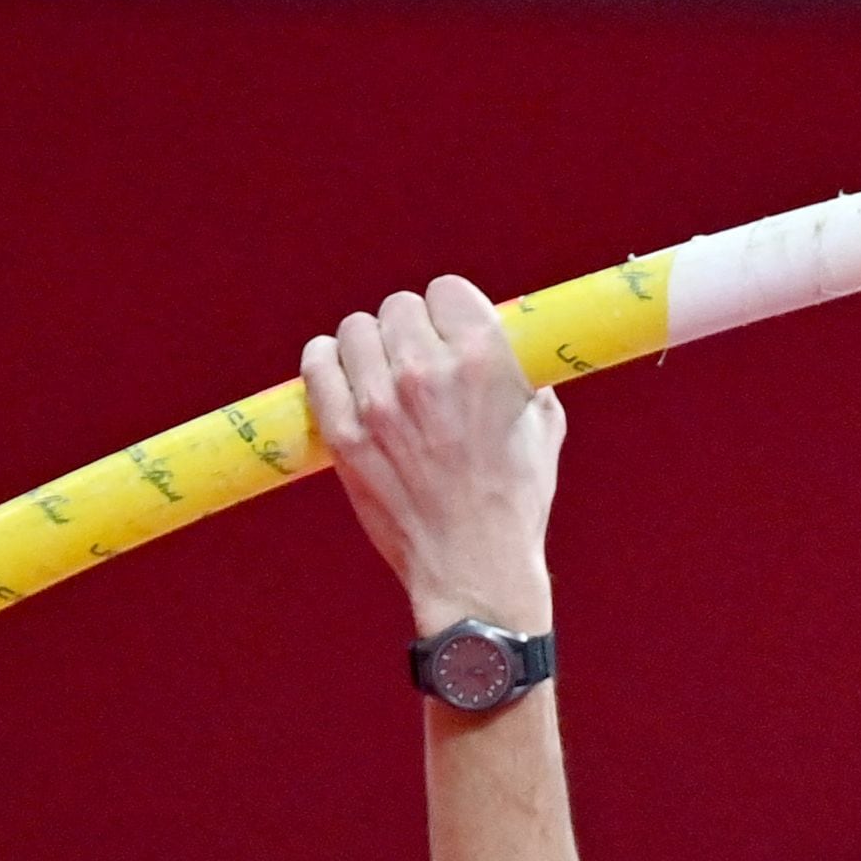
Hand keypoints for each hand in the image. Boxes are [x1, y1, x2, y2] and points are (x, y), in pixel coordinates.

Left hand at [305, 276, 562, 633]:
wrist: (473, 569)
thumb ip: (524, 376)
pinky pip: (318, 367)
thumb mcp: (542, 427)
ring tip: (379, 370)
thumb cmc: (514, 502)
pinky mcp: (345, 435)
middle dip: (410, 329)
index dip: (449, 311)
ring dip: (368, 344)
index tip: (449, 331)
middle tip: (416, 359)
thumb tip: (512, 347)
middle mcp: (426, 372)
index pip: (445, 290)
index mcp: (482, 361)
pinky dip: (326, 363)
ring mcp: (380, 404)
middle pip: (398, 307)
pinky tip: (340, 372)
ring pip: (355, 330)